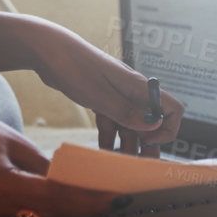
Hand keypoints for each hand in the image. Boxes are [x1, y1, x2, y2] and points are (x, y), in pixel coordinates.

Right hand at [0, 105, 126, 216]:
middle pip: (54, 216)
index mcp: (0, 186)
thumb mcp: (13, 141)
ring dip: (72, 213)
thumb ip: (45, 166)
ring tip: (103, 201)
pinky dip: (53, 213)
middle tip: (120, 200)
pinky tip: (72, 203)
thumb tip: (79, 181)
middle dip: (87, 208)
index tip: (118, 196)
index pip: (57, 197)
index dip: (90, 198)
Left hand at [32, 31, 183, 155]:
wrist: (46, 49)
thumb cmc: (73, 66)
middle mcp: (131, 91)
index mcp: (137, 87)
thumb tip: (155, 126)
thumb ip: (126, 112)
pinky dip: (109, 136)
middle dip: (147, 144)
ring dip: (127, 144)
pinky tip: (102, 152)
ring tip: (118, 164)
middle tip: (136, 166)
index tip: (148, 141)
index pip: (171, 108)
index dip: (167, 128)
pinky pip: (111, 120)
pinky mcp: (100, 97)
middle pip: (150, 121)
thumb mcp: (99, 94)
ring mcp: (115, 94)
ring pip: (129, 124)